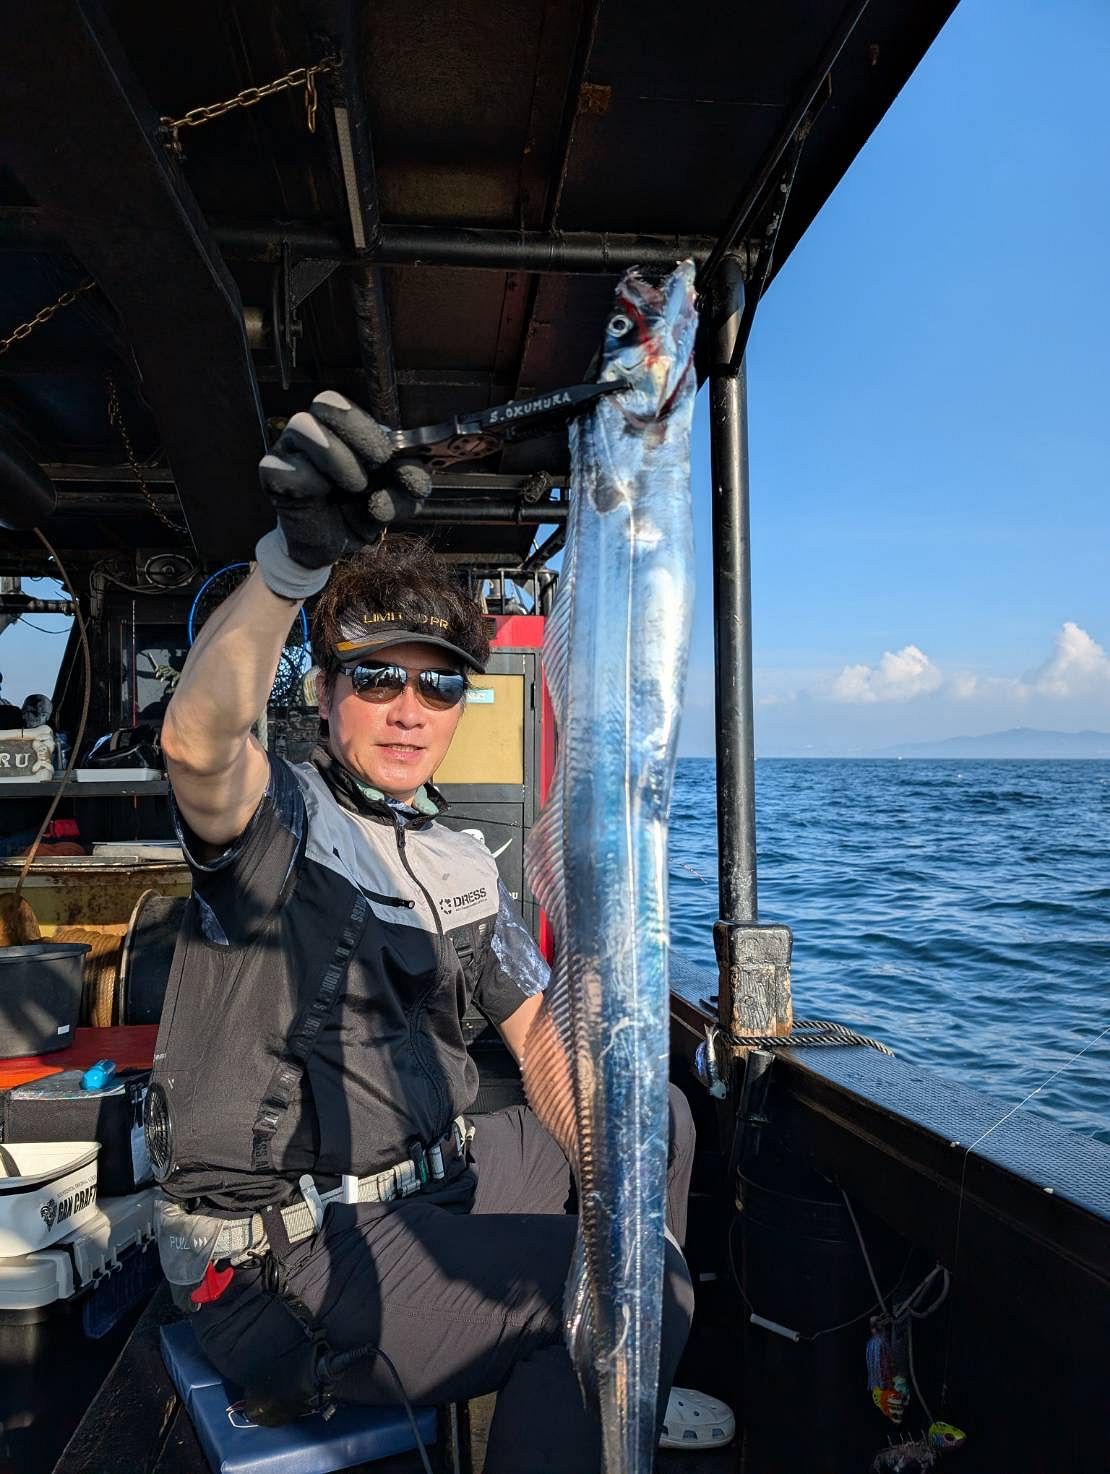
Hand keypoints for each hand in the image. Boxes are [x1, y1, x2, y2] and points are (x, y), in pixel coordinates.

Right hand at [259, 391, 431, 568]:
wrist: (329, 549)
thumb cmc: (357, 513)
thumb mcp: (394, 500)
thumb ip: (410, 486)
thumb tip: (419, 478)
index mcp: (341, 430)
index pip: (346, 403)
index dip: (368, 425)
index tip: (387, 457)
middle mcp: (311, 432)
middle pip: (325, 403)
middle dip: (359, 433)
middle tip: (376, 466)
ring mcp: (288, 450)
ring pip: (303, 426)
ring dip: (338, 458)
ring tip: (354, 488)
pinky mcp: (273, 476)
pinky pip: (289, 468)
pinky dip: (315, 485)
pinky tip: (324, 500)